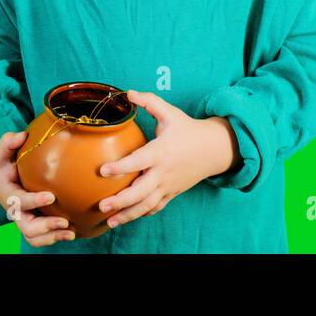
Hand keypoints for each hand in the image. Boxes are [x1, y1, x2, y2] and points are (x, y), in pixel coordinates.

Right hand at [0, 130, 77, 247]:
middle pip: (27, 227)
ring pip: (34, 237)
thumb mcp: (1, 153)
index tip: (51, 196)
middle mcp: (15, 212)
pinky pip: (41, 238)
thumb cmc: (3, 166)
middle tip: (64, 221)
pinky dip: (54, 238)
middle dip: (45, 226)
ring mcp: (24, 220)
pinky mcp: (33, 223)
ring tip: (71, 232)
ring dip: (52, 237)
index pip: (19, 201)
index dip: (34, 201)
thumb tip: (22, 136)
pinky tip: (72, 232)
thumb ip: (8, 142)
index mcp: (7, 195)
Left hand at [95, 89, 236, 229]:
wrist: (214, 149)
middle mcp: (164, 172)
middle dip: (120, 200)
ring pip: (147, 205)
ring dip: (128, 215)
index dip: (120, 167)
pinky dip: (142, 214)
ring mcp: (168, 185)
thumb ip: (149, 101)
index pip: (138, 161)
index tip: (103, 171)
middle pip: (141, 191)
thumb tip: (128, 93)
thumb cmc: (188, 129)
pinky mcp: (172, 193)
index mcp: (161, 151)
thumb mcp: (170, 112)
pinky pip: (156, 207)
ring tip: (110, 222)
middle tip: (101, 205)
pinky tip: (127, 218)